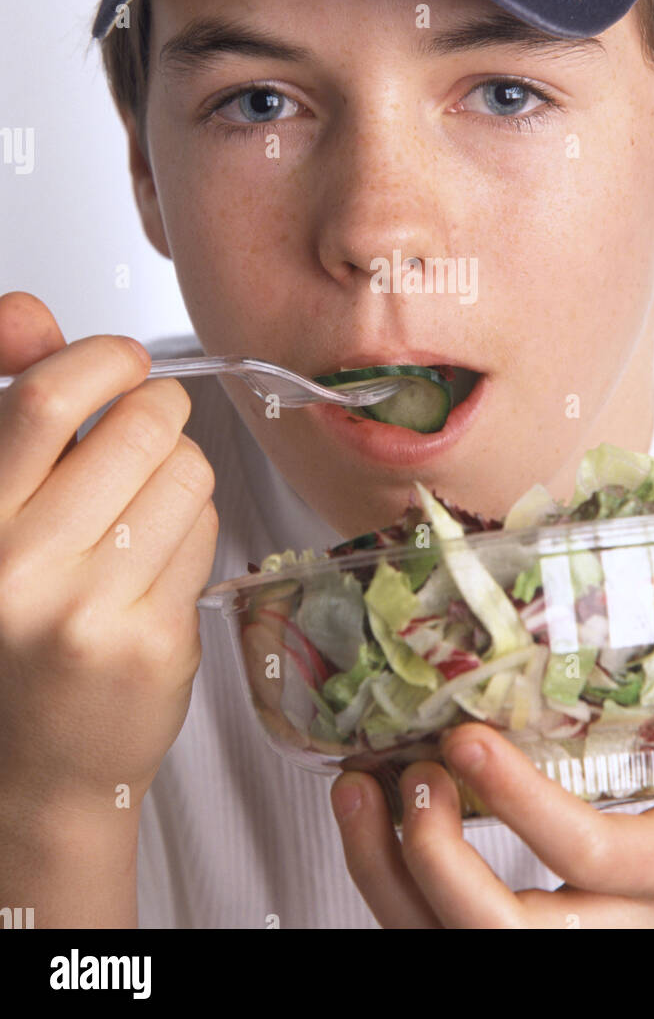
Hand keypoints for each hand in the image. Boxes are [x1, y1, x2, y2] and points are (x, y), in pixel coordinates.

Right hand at [0, 292, 218, 826]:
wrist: (31, 770)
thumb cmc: (13, 630)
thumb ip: (15, 416)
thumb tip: (32, 313)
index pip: (39, 401)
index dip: (98, 359)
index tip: (122, 361)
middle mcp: (16, 568)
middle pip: (137, 427)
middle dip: (161, 410)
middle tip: (152, 427)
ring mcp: (87, 611)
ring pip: (186, 473)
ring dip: (181, 473)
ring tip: (147, 510)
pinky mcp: (151, 643)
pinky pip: (206, 534)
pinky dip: (195, 530)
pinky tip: (159, 566)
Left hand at [330, 696, 653, 927]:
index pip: (588, 856)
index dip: (520, 806)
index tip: (468, 740)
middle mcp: (613, 931)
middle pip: (504, 936)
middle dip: (437, 859)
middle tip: (414, 771)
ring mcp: (564, 947)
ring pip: (454, 949)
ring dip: (388, 874)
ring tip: (357, 788)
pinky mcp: (527, 943)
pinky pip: (439, 938)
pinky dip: (390, 885)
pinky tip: (371, 815)